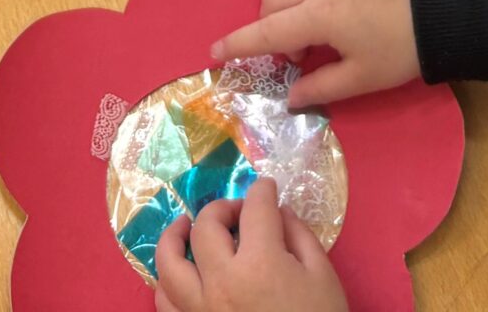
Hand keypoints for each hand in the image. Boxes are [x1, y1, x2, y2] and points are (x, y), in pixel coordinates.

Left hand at [153, 182, 346, 311]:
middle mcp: (221, 282)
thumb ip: (299, 236)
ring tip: (185, 227)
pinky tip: (181, 272)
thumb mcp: (322, 276)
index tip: (266, 187)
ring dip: (175, 238)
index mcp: (259, 264)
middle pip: (206, 227)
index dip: (262, 191)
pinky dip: (167, 281)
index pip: (255, 209)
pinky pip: (164, 302)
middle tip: (238, 212)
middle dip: (222, 208)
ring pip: (168, 264)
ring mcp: (200, 309)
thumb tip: (278, 212)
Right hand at [209, 0, 415, 108]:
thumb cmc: (400, 53)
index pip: (268, 31)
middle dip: (270, 26)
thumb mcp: (360, 80)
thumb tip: (291, 97)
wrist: (443, 18)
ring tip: (288, 10)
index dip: (240, 44)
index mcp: (318, 17)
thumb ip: (320, 88)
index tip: (216, 52)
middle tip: (297, 55)